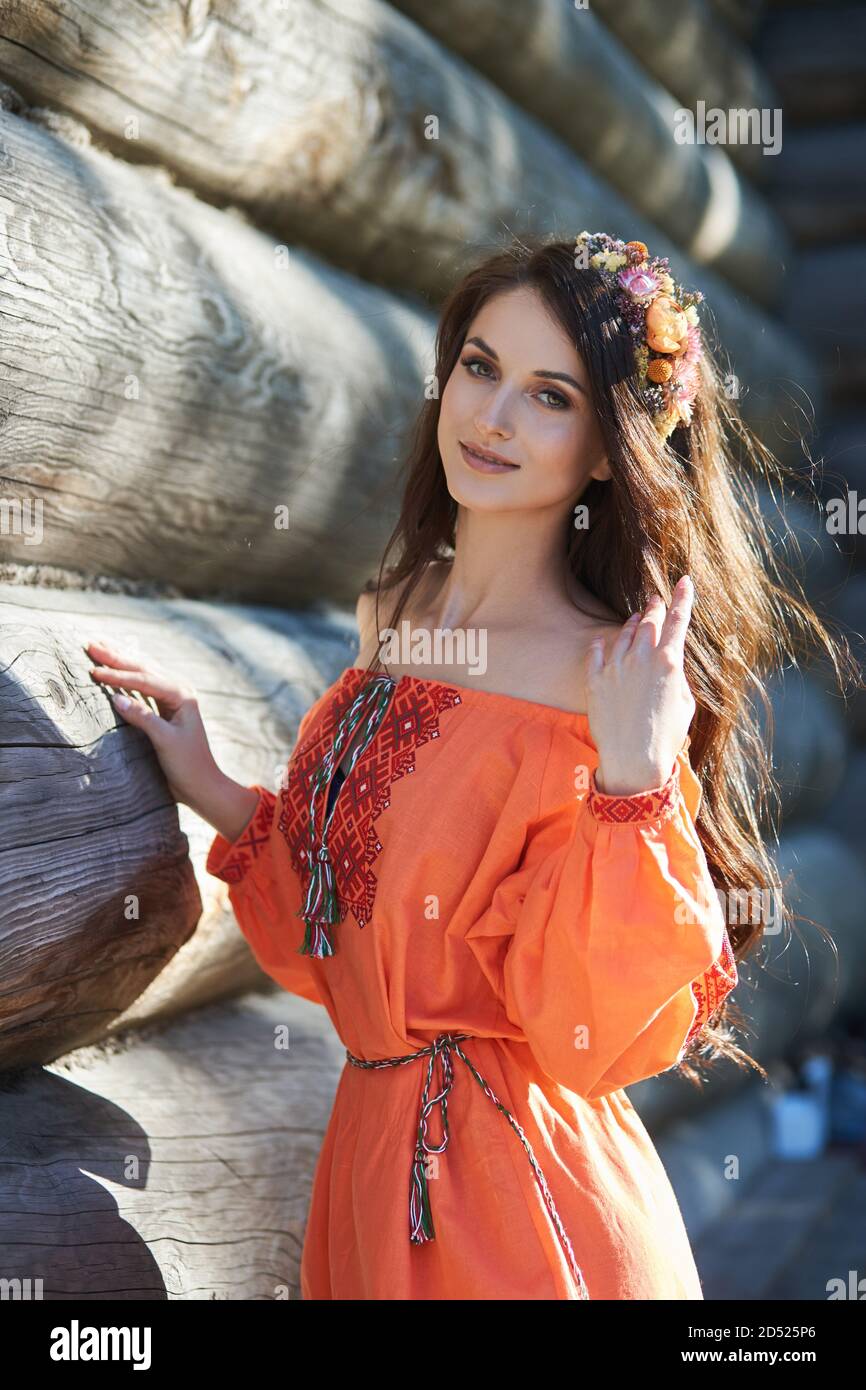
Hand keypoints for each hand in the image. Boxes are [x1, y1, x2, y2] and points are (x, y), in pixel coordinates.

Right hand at [85, 639, 224, 811]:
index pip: (144, 680)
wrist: (201, 784)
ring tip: (100, 646)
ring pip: (143, 672)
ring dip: (122, 659)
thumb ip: (143, 718)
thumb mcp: (165, 741)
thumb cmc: (187, 764)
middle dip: (117, 656)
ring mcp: (173, 698)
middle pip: (143, 668)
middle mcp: (179, 691)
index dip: (118, 676)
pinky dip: (128, 673)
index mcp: (182, 695)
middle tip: (91, 644)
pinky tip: (121, 663)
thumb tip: (115, 698)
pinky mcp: (165, 708)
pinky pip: (143, 684)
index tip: (93, 671)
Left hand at [584, 576, 695, 795]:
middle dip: (655, 607)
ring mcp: (615, 668)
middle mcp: (641, 659)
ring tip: (636, 619)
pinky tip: (604, 641)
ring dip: (633, 624)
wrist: (633, 760)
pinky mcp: (595, 681)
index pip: (678, 621)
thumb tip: (669, 663)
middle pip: (649, 621)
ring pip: (624, 634)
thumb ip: (677, 675)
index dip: (683, 598)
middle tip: (656, 600)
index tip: (685, 580)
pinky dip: (602, 644)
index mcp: (669, 662)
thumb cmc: (667, 736)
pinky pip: (597, 653)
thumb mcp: (685, 703)